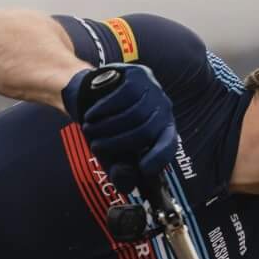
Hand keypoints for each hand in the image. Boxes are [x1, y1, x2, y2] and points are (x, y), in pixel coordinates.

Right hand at [62, 64, 178, 182]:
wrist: (90, 96)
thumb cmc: (105, 128)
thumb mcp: (111, 155)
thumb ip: (120, 173)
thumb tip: (127, 182)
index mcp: (162, 130)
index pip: (169, 145)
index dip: (159, 158)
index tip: (143, 169)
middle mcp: (163, 109)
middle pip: (144, 131)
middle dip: (116, 143)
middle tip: (95, 146)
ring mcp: (153, 90)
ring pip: (133, 114)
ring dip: (106, 126)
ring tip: (89, 129)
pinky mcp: (138, 76)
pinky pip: (122, 96)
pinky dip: (103, 109)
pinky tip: (92, 115)